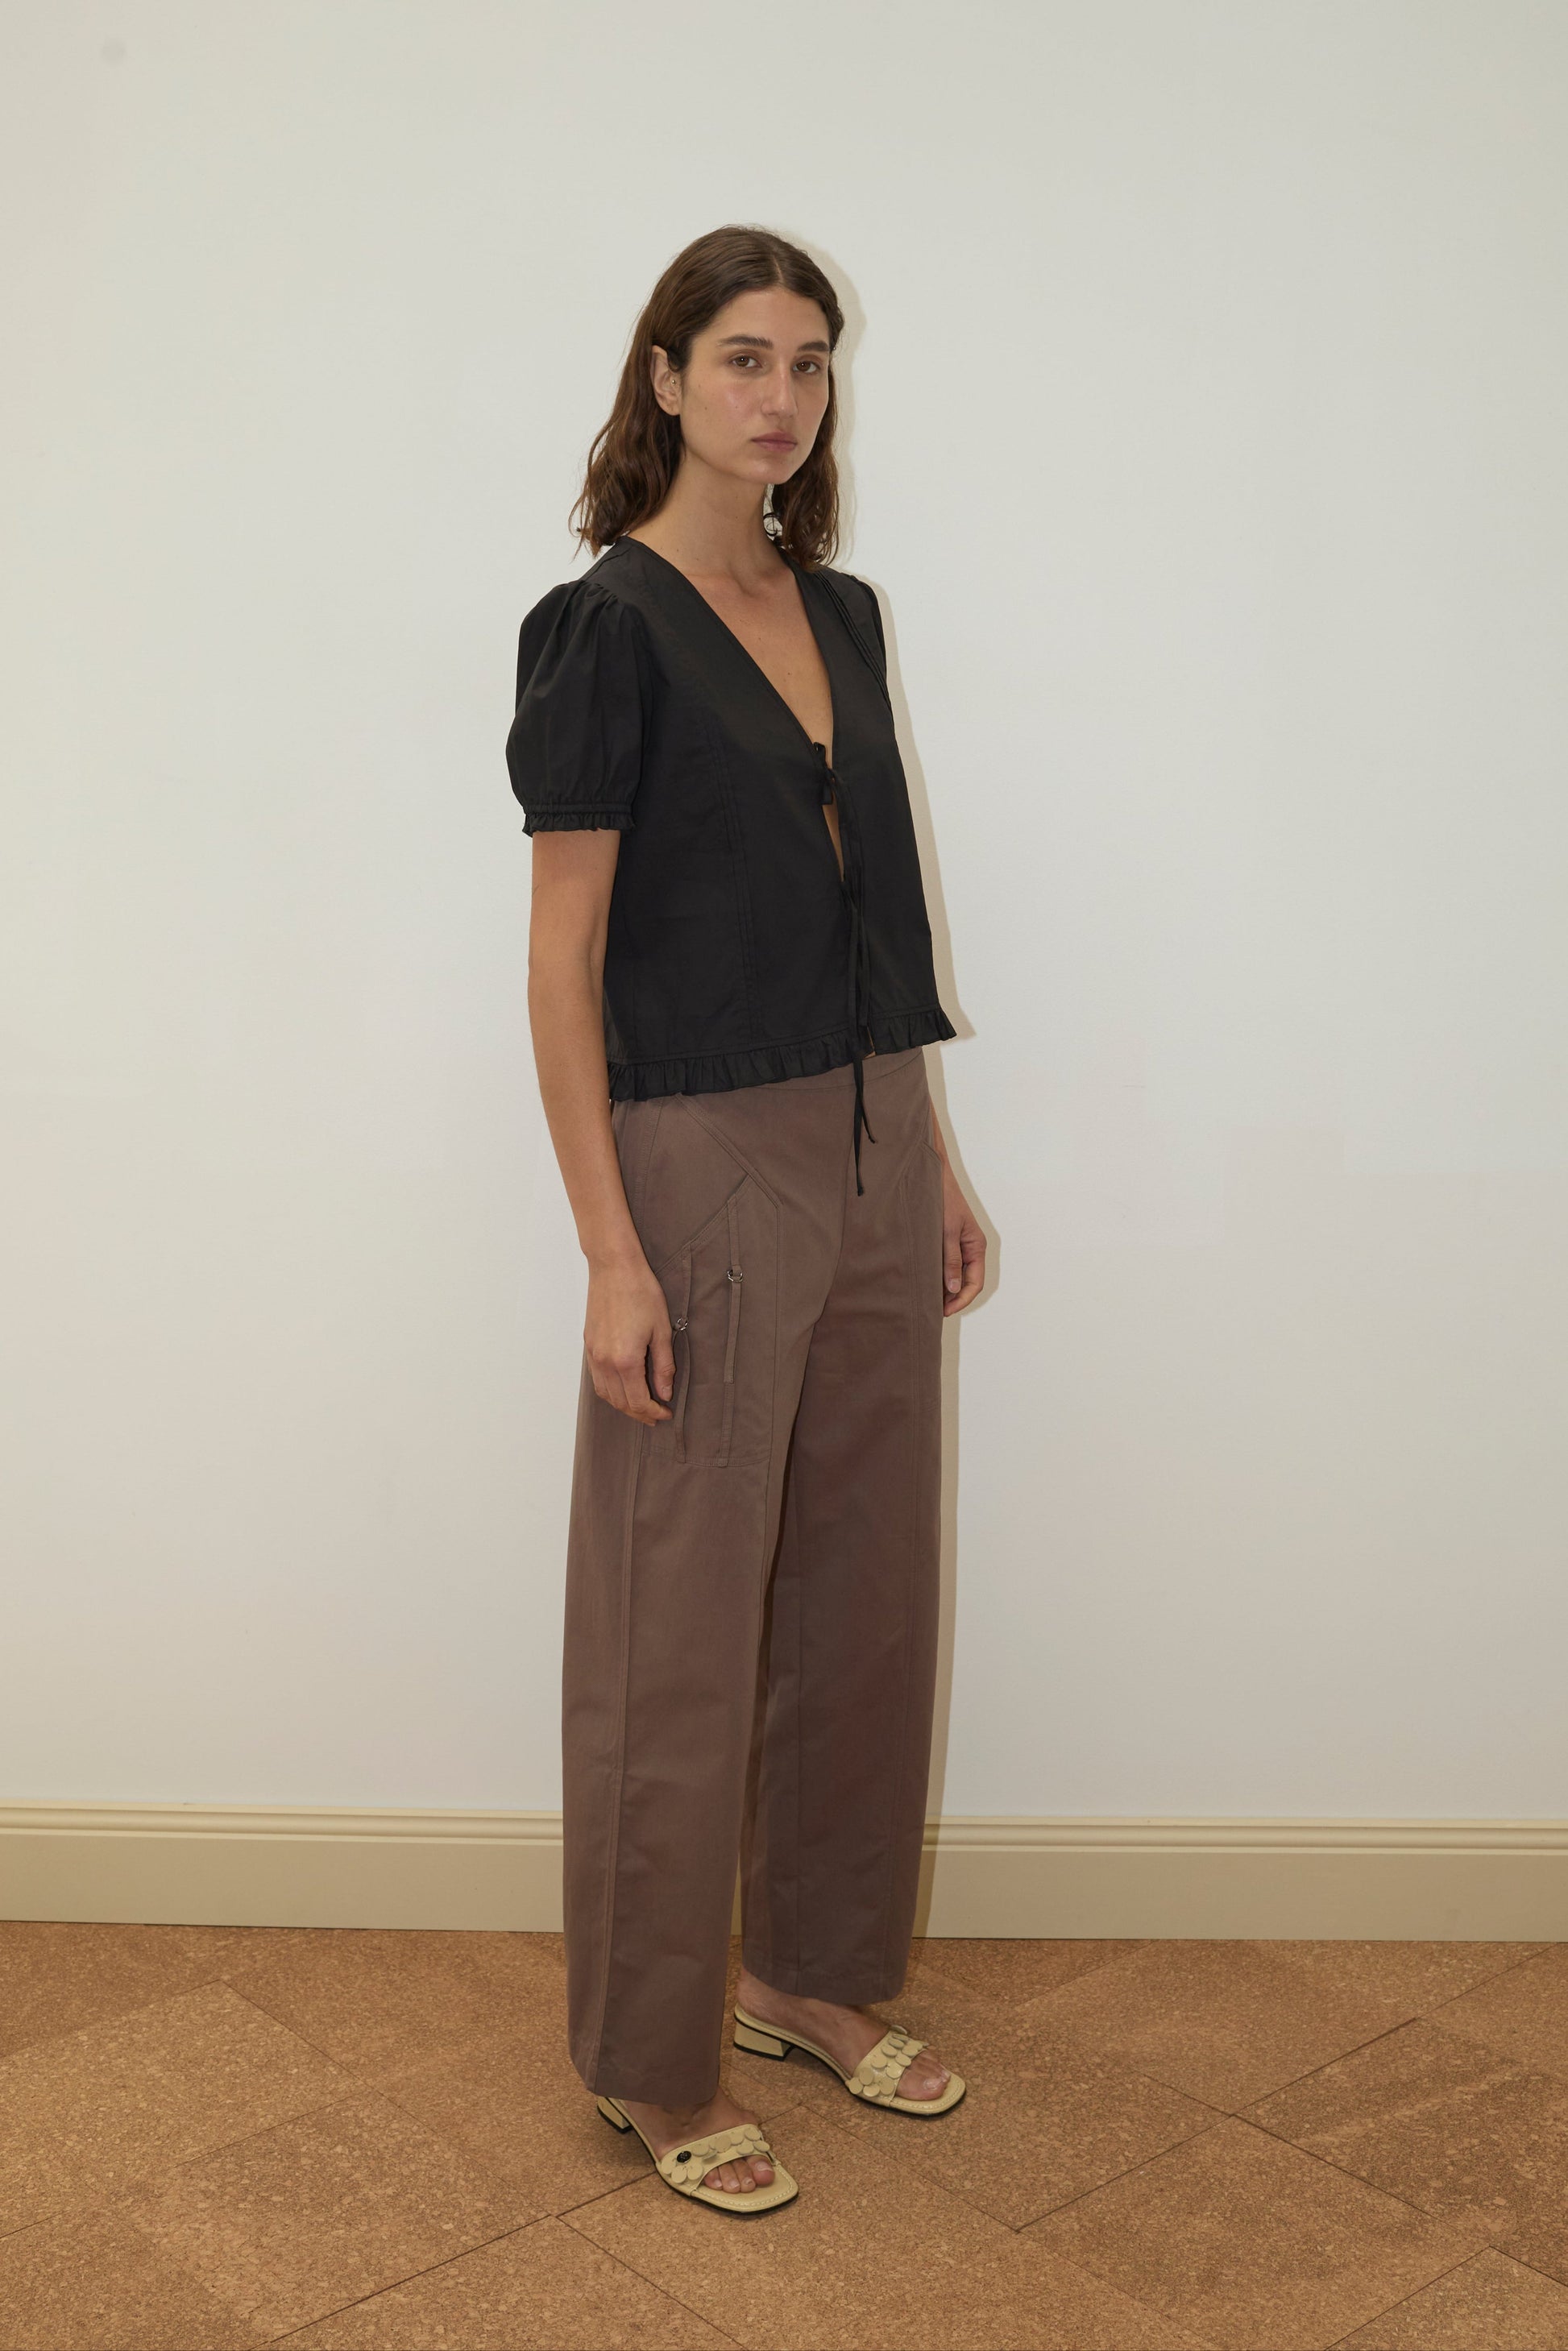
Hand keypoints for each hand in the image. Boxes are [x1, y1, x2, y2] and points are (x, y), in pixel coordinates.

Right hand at [584, 1255, 676, 1423]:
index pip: (638, 1401)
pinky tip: (622, 1387)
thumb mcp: (662, 1330)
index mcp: (626, 1360)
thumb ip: (663, 1366)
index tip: (665, 1413)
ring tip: (640, 1405)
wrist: (614, 1268)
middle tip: (655, 1415)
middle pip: (620, 1402)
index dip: (653, 1412)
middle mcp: (605, 1361)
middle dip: (638, 1413)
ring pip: (605, 1394)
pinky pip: (596, 1379)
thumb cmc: (641, 1293)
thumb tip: (665, 1392)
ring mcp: (593, 1354)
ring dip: (622, 1404)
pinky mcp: (588, 1345)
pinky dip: (609, 1390)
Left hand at [939, 1163, 984, 1312]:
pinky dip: (939, 1276)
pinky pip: (946, 1265)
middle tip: (934, 1311)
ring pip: (956, 1275)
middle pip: (967, 1282)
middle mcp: (970, 1248)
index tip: (946, 1310)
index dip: (963, 1300)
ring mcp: (959, 1245)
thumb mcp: (947, 1232)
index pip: (975, 1282)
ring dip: (945, 1289)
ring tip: (929, 1300)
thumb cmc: (943, 1199)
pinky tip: (926, 1282)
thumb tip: (954, 1289)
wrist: (932, 1176)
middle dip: (954, 1298)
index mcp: (976, 1246)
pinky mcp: (946, 1242)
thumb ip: (951, 1260)